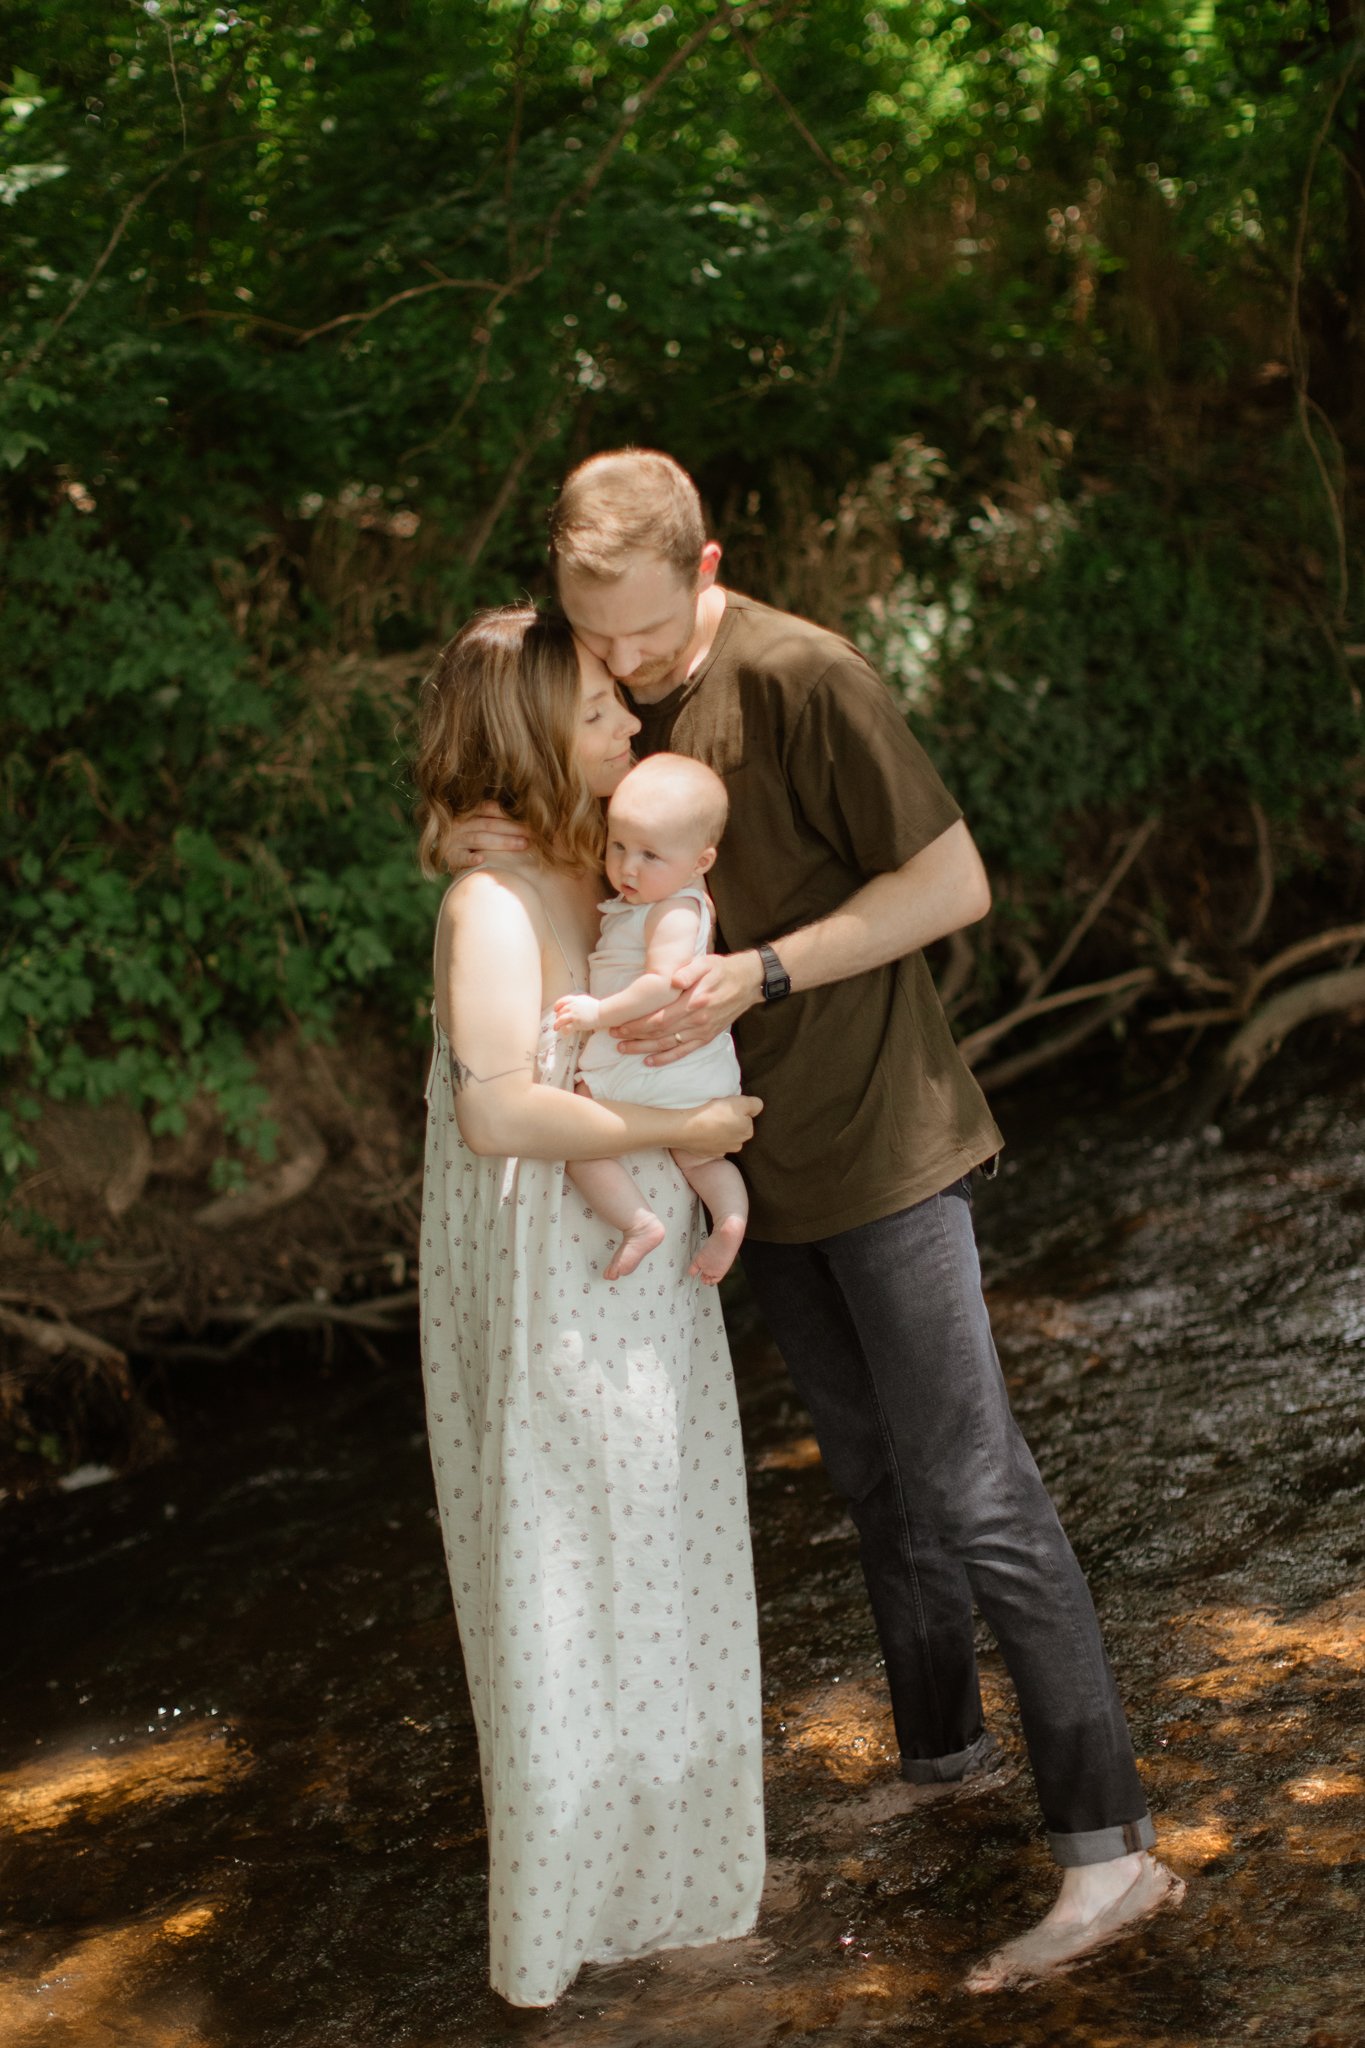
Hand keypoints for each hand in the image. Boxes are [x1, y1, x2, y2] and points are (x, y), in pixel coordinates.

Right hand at [446, 799, 529, 868]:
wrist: (445, 857)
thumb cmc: (470, 843)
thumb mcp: (477, 826)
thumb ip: (494, 821)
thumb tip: (527, 822)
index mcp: (468, 814)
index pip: (489, 809)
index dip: (509, 814)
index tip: (529, 821)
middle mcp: (460, 825)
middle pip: (489, 824)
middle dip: (512, 829)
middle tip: (532, 834)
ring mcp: (454, 840)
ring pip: (480, 839)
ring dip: (503, 842)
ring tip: (522, 845)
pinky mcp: (450, 857)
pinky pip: (460, 857)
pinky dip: (470, 858)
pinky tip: (481, 859)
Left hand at [554, 992, 599, 1033]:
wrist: (602, 1012)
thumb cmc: (595, 1007)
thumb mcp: (585, 1000)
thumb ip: (576, 1001)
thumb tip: (571, 1004)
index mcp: (574, 1000)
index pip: (561, 1001)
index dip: (557, 1006)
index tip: (555, 1010)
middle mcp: (572, 1007)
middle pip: (560, 1012)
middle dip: (557, 1017)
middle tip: (558, 1021)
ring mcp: (574, 1015)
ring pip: (560, 1020)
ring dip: (557, 1025)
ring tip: (556, 1028)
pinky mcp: (577, 1023)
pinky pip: (567, 1028)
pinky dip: (564, 1031)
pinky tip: (565, 1032)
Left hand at [610, 951, 762, 1064]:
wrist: (747, 983)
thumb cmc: (722, 970)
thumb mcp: (705, 963)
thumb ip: (688, 971)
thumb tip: (673, 981)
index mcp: (694, 1002)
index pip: (659, 1018)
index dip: (637, 1024)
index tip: (619, 1025)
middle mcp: (697, 1021)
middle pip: (659, 1033)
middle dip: (635, 1036)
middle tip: (614, 1036)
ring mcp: (702, 1031)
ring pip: (668, 1045)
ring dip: (644, 1048)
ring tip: (624, 1049)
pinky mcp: (706, 1037)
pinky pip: (683, 1052)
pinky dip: (665, 1058)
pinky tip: (649, 1061)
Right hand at [684, 1093, 762, 1155]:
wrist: (687, 1127)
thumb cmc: (715, 1112)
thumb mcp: (741, 1102)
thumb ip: (755, 1104)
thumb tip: (757, 1107)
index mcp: (747, 1132)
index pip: (746, 1118)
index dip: (737, 1110)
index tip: (726, 1106)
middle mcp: (737, 1145)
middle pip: (735, 1129)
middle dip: (729, 1122)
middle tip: (716, 1112)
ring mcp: (720, 1151)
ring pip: (722, 1137)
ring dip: (717, 1130)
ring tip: (707, 1120)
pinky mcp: (705, 1154)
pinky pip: (709, 1143)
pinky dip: (706, 1138)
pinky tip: (700, 1130)